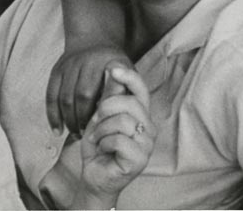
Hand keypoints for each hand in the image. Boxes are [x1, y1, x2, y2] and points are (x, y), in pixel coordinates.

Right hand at [46, 44, 133, 136]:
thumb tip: (124, 113)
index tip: (101, 128)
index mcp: (106, 62)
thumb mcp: (127, 72)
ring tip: (75, 134)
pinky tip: (58, 129)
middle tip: (86, 135)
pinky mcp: (57, 68)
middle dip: (82, 119)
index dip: (100, 114)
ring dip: (68, 120)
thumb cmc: (114, 65)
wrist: (94, 37)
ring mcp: (69, 64)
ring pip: (64, 97)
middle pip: (81, 96)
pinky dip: (53, 114)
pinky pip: (51, 94)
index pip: (103, 94)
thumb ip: (128, 90)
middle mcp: (86, 60)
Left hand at [76, 67, 154, 206]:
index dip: (129, 76)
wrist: (94, 175)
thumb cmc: (99, 145)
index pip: (141, 89)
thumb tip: (111, 68)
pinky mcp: (140, 160)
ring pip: (122, 121)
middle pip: (129, 103)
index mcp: (141, 114)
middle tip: (95, 122)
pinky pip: (118, 140)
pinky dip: (104, 143)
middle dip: (105, 110)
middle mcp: (149, 127)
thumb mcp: (100, 116)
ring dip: (101, 129)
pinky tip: (102, 149)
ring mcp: (146, 144)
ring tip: (97, 138)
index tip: (112, 68)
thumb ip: (109, 95)